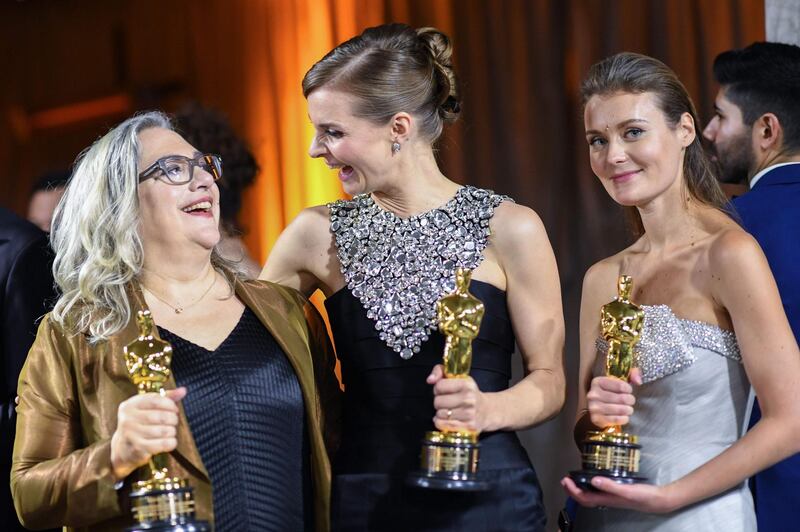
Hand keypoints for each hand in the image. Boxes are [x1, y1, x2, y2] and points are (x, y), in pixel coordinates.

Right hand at [110, 387, 185, 479]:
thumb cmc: (140, 424)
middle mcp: (128, 419)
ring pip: (163, 431)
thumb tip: (183, 390)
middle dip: (173, 419)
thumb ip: (166, 398)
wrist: (123, 448)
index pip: (155, 400)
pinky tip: (170, 441)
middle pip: (161, 417)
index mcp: (130, 405)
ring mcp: (131, 435)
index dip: (170, 404)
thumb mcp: (148, 407)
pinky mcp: (137, 449)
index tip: (175, 409)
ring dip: (172, 431)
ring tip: (170, 431)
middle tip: (174, 422)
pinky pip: (161, 444)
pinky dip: (171, 443)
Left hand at [427, 364, 488, 432]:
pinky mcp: (468, 427)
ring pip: (439, 414)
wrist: (487, 410)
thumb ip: (440, 371)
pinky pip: (443, 425)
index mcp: (466, 384)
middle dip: (439, 402)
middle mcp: (469, 399)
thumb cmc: (469, 393)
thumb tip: (430, 380)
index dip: (438, 389)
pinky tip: (447, 419)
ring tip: (450, 411)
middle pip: (437, 402)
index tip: (444, 391)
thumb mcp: (458, 378)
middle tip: (448, 402)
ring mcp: (469, 414)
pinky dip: (441, 423)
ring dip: (441, 414)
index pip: (439, 386)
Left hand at [561, 475, 678, 513]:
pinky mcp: (617, 493)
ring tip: (574, 479)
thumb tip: (593, 480)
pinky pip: (599, 491)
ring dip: (580, 488)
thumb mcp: (627, 490)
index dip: (573, 491)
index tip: (565, 481)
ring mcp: (612, 497)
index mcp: (607, 499)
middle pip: (585, 498)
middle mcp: (607, 499)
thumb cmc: (644, 496)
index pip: (584, 498)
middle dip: (572, 490)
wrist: (659, 500)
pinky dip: (591, 485)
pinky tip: (593, 479)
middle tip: (565, 480)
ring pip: (591, 495)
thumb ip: (611, 486)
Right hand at [586, 368, 641, 427]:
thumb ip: (632, 374)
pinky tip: (625, 417)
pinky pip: (615, 420)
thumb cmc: (611, 392)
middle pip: (621, 398)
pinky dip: (623, 419)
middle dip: (630, 400)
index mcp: (598, 382)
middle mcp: (593, 394)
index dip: (628, 389)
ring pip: (619, 409)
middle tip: (631, 401)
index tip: (629, 391)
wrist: (599, 409)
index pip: (620, 385)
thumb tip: (638, 381)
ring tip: (628, 409)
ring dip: (628, 410)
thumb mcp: (620, 380)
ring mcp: (594, 407)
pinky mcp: (596, 419)